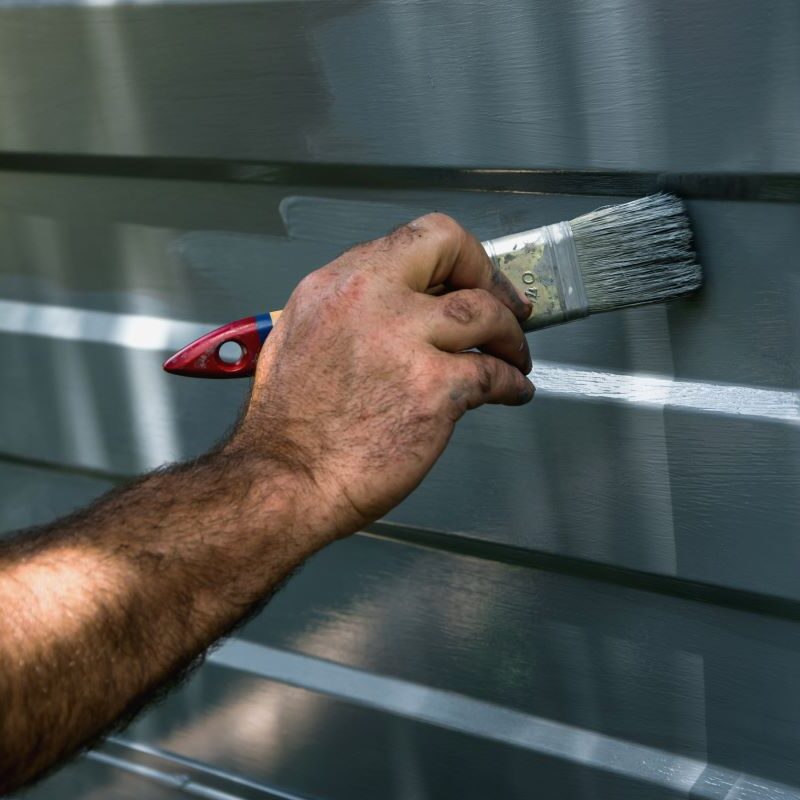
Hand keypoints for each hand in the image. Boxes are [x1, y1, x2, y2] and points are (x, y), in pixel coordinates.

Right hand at [232, 214, 533, 539]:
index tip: (471, 278)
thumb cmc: (290, 423)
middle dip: (493, 279)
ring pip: (485, 314)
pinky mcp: (432, 391)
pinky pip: (494, 375)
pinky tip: (513, 391)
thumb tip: (403, 307)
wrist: (286, 479)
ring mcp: (404, 343)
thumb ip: (353, 311)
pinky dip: (512, 383)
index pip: (416, 239)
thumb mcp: (303, 336)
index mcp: (337, 285)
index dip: (458, 258)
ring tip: (515, 357)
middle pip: (455, 253)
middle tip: (511, 308)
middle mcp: (370, 301)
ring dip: (510, 337)